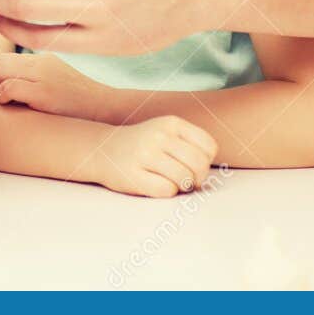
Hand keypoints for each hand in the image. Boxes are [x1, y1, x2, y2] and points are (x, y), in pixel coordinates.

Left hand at [0, 52, 107, 120]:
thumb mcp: (58, 85)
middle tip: (9, 103)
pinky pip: (8, 87)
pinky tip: (18, 109)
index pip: (3, 60)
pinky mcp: (45, 92)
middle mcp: (41, 63)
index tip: (10, 97)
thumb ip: (36, 81)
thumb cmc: (83, 108)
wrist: (111, 111)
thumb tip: (9, 91)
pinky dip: (4, 98)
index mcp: (43, 61)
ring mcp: (43, 75)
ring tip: (15, 106)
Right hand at [92, 116, 217, 197]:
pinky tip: (154, 183)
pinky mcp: (134, 175)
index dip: (207, 161)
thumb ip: (191, 144)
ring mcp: (144, 154)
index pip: (209, 147)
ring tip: (170, 181)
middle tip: (186, 180)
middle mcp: (158, 135)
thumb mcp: (166, 132)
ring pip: (184, 179)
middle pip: (199, 165)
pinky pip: (167, 190)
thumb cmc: (143, 145)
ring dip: (182, 187)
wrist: (102, 149)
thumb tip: (210, 172)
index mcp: (171, 123)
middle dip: (197, 178)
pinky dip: (166, 192)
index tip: (192, 164)